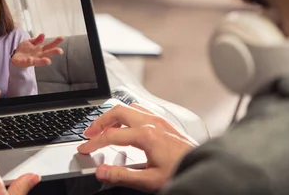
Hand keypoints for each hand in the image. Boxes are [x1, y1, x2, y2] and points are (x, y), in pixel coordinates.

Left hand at [11, 33, 63, 67]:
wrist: (14, 56)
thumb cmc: (24, 50)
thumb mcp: (30, 42)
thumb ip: (37, 40)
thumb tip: (43, 34)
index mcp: (40, 50)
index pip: (49, 45)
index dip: (55, 42)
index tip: (62, 37)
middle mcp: (38, 55)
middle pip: (47, 53)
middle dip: (53, 52)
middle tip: (60, 51)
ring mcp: (32, 60)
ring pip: (39, 61)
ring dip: (43, 61)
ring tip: (48, 61)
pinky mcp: (25, 62)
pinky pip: (27, 62)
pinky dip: (29, 61)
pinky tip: (30, 59)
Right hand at [77, 104, 196, 192]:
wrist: (205, 169)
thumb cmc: (182, 172)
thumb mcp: (150, 180)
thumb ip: (122, 175)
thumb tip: (101, 172)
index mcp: (146, 135)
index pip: (111, 135)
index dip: (94, 143)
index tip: (84, 149)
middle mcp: (152, 123)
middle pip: (117, 112)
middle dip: (100, 121)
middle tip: (89, 133)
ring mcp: (159, 120)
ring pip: (129, 108)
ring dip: (114, 116)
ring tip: (105, 128)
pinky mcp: (165, 123)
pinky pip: (141, 110)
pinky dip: (128, 115)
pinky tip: (127, 125)